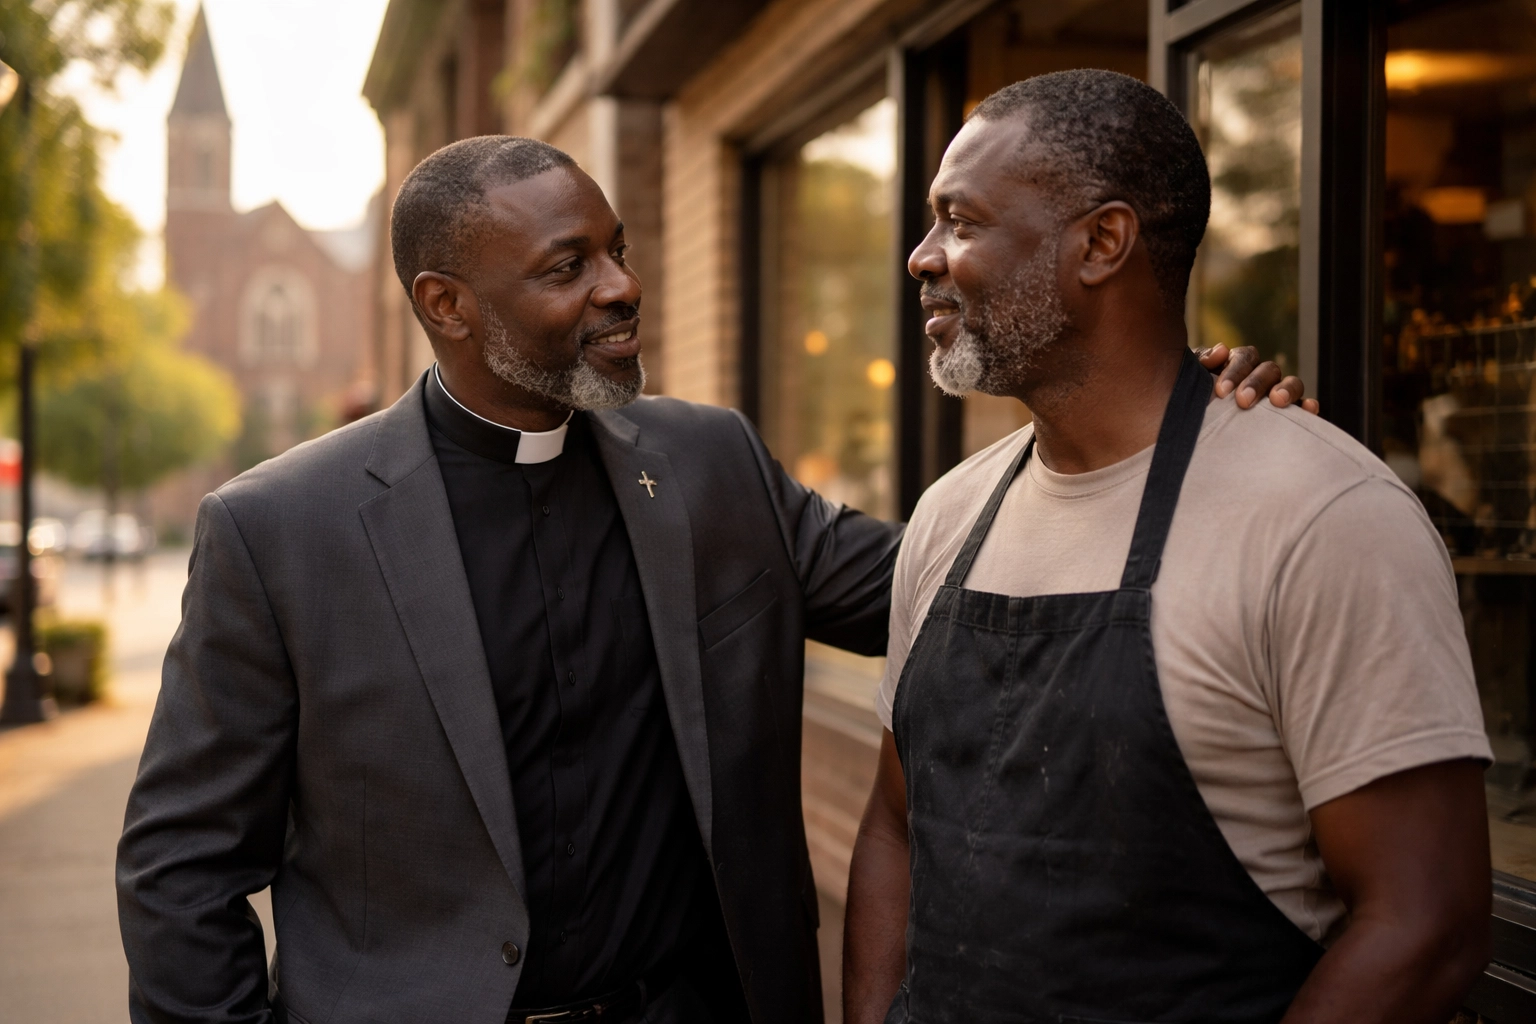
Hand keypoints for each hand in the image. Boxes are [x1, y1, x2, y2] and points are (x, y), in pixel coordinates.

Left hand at [1197, 344, 1319, 414]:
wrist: (1197, 428)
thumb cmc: (1196, 399)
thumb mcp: (1192, 379)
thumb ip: (1202, 361)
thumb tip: (1221, 351)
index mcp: (1239, 364)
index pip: (1244, 358)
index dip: (1235, 371)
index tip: (1222, 391)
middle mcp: (1261, 376)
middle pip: (1268, 369)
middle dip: (1256, 383)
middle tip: (1243, 401)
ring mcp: (1277, 393)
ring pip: (1292, 382)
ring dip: (1287, 389)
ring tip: (1277, 401)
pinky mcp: (1289, 413)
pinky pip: (1304, 406)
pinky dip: (1308, 405)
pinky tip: (1308, 410)